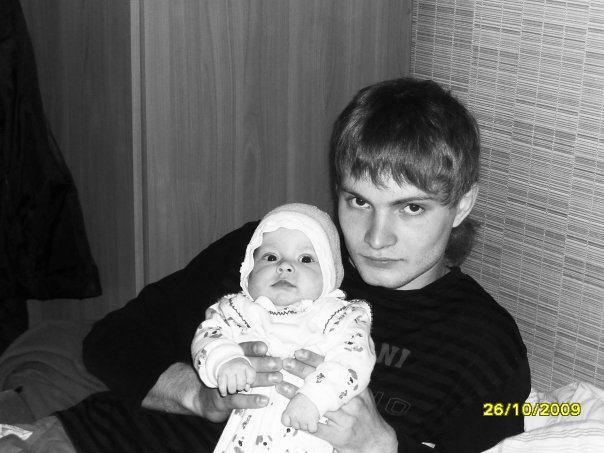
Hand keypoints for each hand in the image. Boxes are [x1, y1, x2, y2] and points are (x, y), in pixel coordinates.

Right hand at [143, 341, 282, 421]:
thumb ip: (249, 359)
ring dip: (262, 379)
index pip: (243, 350)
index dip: (253, 348)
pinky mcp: (223, 400)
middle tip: (279, 363)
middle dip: (264, 363)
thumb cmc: (224, 379)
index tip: (265, 347)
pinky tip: (264, 400)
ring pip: (245, 380)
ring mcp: (225, 384)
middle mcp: (228, 368)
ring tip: (277, 379)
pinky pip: (238, 399)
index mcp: (231, 357)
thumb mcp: (232, 366)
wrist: (199, 397)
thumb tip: (274, 354)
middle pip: (247, 364)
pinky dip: (251, 400)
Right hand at [216, 357, 255, 395]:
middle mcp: (237, 367)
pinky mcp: (221, 374)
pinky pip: (222, 386)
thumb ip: (248, 380)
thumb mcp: (246, 371)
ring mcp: (229, 370)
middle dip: (240, 388)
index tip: (247, 381)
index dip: (249, 382)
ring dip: (232, 391)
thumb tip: (246, 389)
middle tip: (238, 387)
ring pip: (232, 387)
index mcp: (245, 366)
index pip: (251, 377)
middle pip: (241, 384)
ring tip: (232, 389)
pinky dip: (223, 392)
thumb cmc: (239, 369)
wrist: (227, 360)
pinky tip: (224, 393)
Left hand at [277, 349, 396, 452]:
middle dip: (301, 372)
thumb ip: (346, 380)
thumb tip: (324, 361)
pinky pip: (315, 427)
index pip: (332, 369)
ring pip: (316, 405)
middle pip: (322, 384)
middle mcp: (351, 402)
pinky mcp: (337, 436)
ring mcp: (344, 420)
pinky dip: (300, 421)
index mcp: (355, 388)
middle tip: (285, 363)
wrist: (376, 441)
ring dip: (296, 395)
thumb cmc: (365, 413)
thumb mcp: (361, 393)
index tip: (299, 352)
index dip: (314, 360)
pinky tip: (288, 415)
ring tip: (281, 386)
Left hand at [281, 393, 319, 432]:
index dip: (289, 421)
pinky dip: (314, 427)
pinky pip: (312, 429)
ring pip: (304, 428)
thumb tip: (291, 416)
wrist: (315, 394)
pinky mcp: (311, 423)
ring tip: (309, 414)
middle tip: (304, 414)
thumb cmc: (305, 396)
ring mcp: (302, 421)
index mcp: (288, 411)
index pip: (285, 422)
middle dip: (300, 422)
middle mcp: (294, 417)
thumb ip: (291, 410)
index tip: (292, 419)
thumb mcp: (294, 402)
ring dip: (307, 424)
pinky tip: (314, 420)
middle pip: (295, 426)